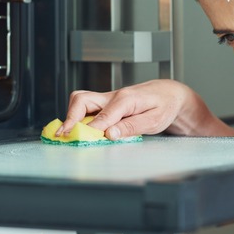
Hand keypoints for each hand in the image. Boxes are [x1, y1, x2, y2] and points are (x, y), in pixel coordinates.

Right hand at [56, 79, 233, 139]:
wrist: (169, 94)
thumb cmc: (164, 106)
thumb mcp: (154, 120)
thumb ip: (131, 127)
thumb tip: (109, 134)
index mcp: (125, 99)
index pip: (103, 115)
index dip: (92, 129)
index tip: (83, 139)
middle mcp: (112, 96)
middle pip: (82, 100)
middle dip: (70, 117)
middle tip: (64, 134)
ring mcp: (107, 99)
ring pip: (80, 101)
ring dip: (71, 116)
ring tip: (66, 133)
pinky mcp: (105, 104)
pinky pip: (86, 107)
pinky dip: (78, 117)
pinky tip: (77, 129)